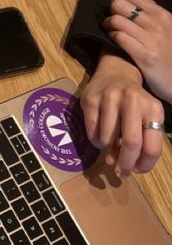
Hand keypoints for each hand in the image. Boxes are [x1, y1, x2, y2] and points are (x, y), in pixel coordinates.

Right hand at [80, 50, 165, 176]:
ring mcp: (110, 98)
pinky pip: (92, 132)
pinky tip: (100, 134)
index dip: (143, 166)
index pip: (152, 147)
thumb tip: (122, 169)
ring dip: (107, 150)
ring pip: (108, 140)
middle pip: (131, 143)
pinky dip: (96, 141)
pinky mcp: (90, 99)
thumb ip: (140, 144)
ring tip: (109, 144)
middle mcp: (133, 100)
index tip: (135, 171)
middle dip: (125, 163)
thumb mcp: (146, 118)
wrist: (115, 73)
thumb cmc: (134, 103)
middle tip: (119, 171)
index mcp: (154, 109)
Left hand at [103, 0, 171, 103]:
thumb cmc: (170, 53)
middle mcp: (157, 24)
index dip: (117, 0)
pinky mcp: (144, 56)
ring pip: (117, 20)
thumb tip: (135, 1)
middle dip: (110, 11)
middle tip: (110, 21)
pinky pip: (119, 37)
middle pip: (119, 5)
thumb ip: (153, 15)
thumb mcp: (167, 29)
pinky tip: (113, 41)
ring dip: (108, 25)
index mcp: (162, 15)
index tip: (115, 9)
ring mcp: (151, 40)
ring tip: (109, 31)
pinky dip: (111, 37)